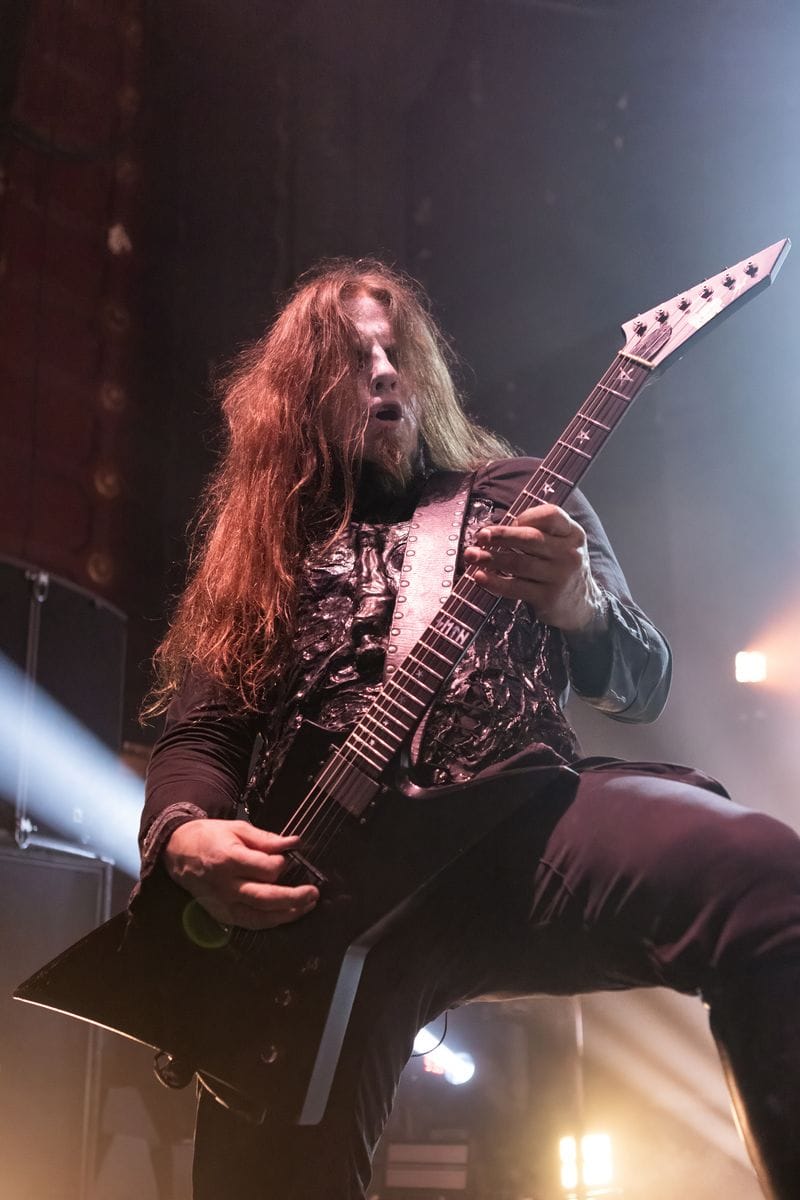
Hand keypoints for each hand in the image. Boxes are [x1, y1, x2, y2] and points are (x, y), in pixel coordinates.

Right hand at [163, 819, 318, 929]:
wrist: (178, 851)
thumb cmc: (210, 836)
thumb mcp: (238, 828)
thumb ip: (267, 839)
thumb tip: (294, 843)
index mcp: (229, 860)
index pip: (266, 869)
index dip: (282, 864)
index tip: (287, 858)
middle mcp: (225, 885)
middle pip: (265, 898)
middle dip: (294, 898)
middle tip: (314, 893)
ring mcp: (222, 904)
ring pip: (259, 917)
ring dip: (287, 914)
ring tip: (307, 906)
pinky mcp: (221, 915)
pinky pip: (250, 923)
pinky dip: (270, 921)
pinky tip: (286, 914)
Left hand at [463, 503, 607, 633]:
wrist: (581, 606)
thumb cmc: (561, 568)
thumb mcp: (562, 545)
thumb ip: (539, 532)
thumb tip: (496, 530)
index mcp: (573, 534)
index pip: (551, 515)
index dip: (526, 516)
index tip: (509, 521)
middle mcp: (569, 554)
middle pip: (530, 539)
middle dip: (501, 536)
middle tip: (481, 536)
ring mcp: (559, 577)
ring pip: (518, 563)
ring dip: (490, 558)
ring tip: (472, 555)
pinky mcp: (547, 598)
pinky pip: (515, 587)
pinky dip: (494, 582)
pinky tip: (479, 577)